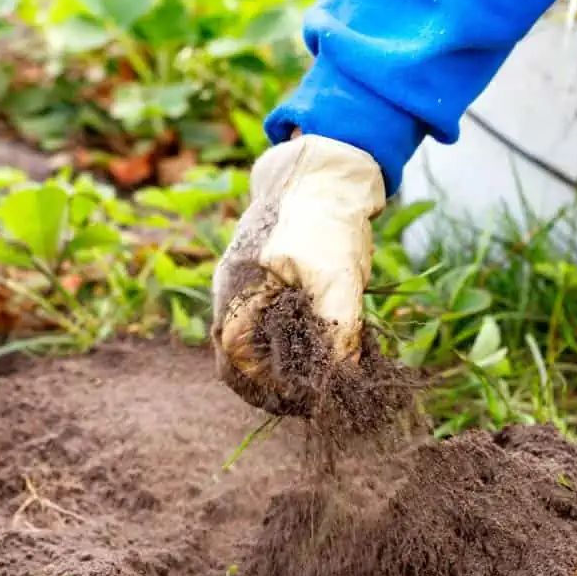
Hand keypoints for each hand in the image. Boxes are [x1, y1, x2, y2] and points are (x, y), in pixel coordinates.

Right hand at [211, 134, 385, 413]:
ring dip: (280, 368)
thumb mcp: (341, 277)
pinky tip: (318, 354)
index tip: (305, 402)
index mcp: (239, 289)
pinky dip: (288, 347)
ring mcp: (242, 286)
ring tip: (316, 383)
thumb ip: (342, 328)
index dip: (267, 388)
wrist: (324, 172)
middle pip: (237, 358)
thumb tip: (344, 379)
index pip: (236, 359)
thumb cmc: (327, 219)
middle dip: (271, 385)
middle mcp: (231, 291)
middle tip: (309, 403)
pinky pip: (264, 327)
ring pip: (251, 345)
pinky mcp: (261, 283)